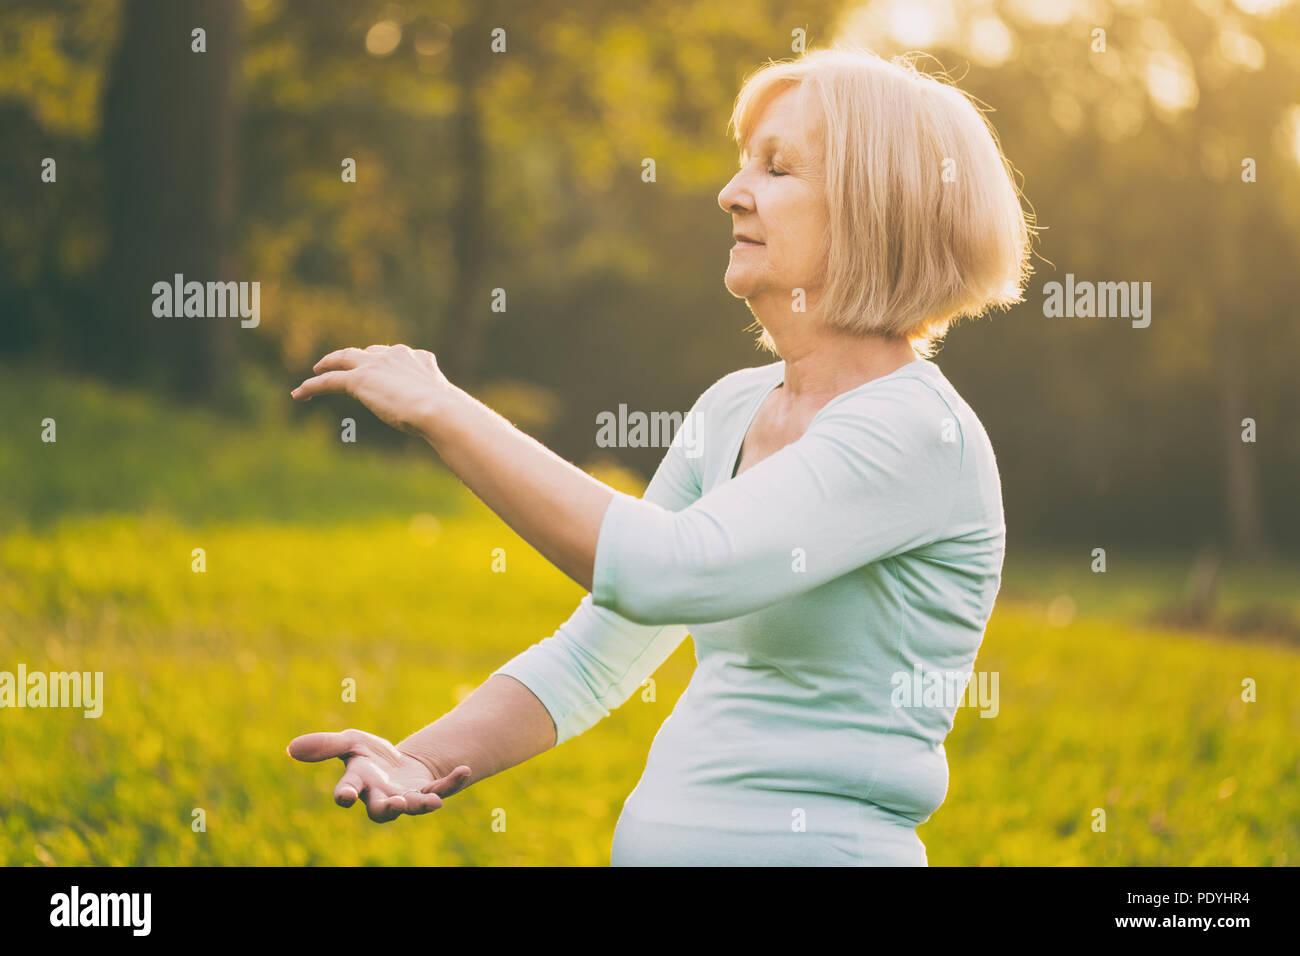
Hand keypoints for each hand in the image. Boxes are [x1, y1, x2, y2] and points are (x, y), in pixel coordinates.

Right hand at [287, 728, 471, 822]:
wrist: (397, 765)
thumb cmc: (368, 756)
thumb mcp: (349, 743)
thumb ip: (324, 745)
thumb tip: (291, 748)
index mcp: (358, 783)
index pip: (347, 792)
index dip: (344, 795)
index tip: (342, 797)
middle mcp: (381, 796)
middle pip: (382, 809)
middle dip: (389, 808)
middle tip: (396, 804)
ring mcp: (406, 797)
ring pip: (414, 807)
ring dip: (423, 804)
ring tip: (435, 802)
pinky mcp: (428, 791)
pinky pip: (442, 789)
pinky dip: (453, 782)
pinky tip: (465, 769)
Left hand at [290, 344, 450, 438]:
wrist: (439, 410)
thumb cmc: (448, 414)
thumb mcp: (443, 405)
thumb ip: (439, 405)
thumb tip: (454, 421)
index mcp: (418, 358)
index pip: (393, 355)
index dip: (380, 361)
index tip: (375, 367)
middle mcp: (395, 355)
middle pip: (365, 351)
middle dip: (352, 357)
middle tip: (340, 363)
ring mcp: (376, 365)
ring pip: (343, 360)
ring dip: (328, 365)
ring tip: (316, 371)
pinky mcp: (359, 379)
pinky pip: (329, 380)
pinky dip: (313, 386)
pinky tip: (299, 394)